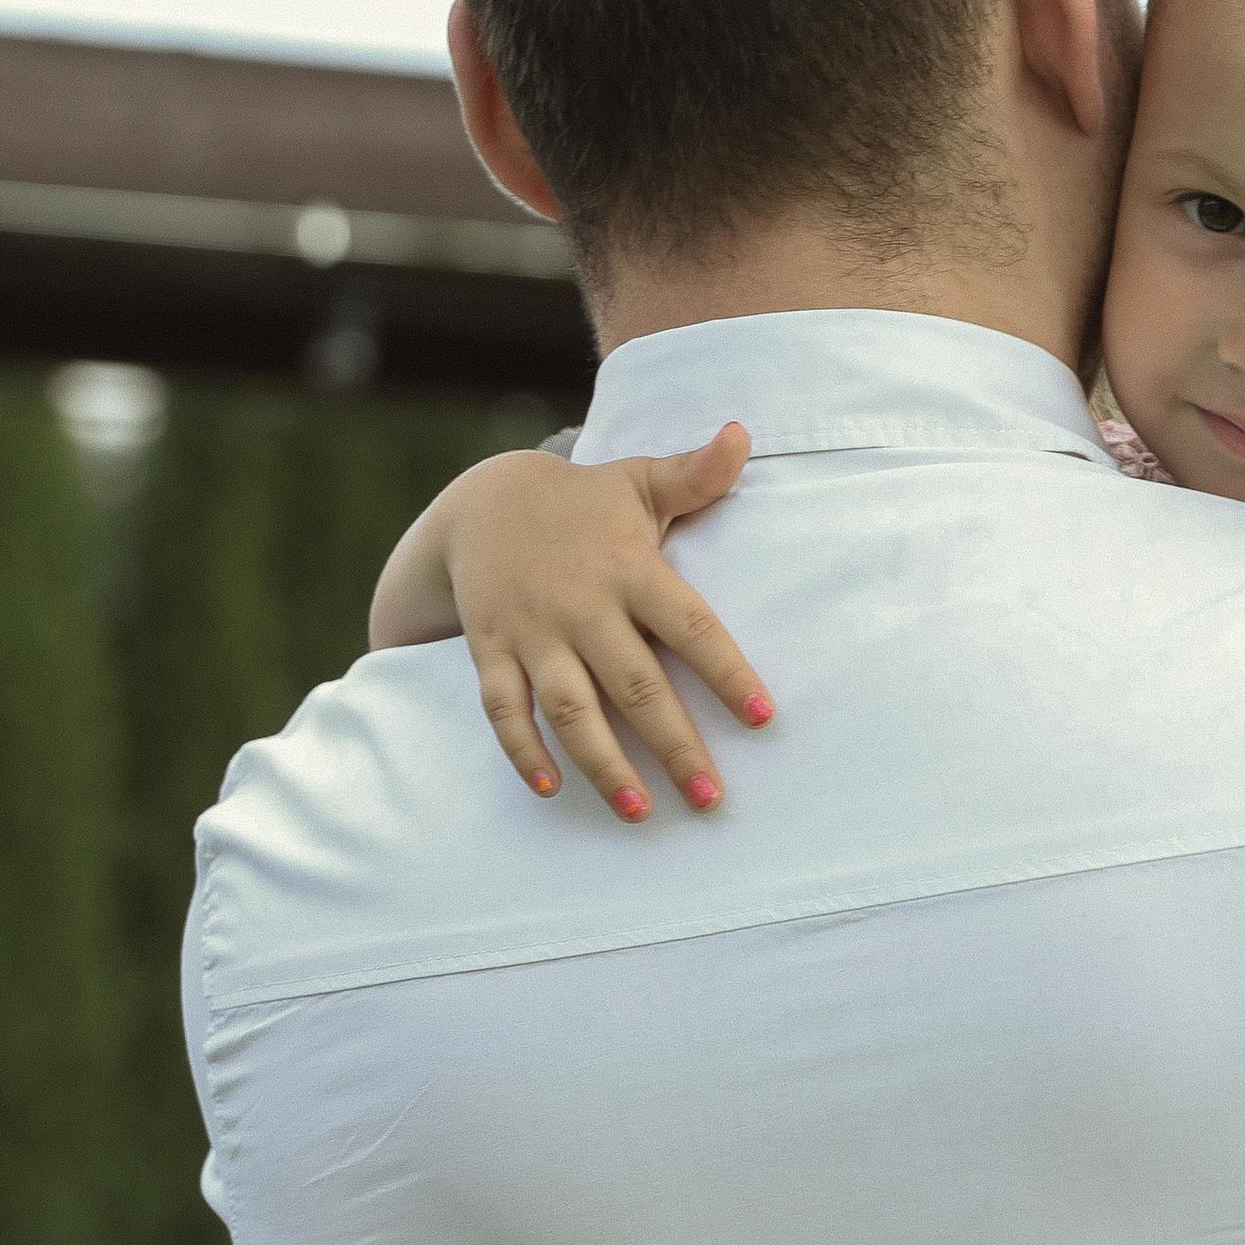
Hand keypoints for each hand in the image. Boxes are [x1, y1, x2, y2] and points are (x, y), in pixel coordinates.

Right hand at [450, 427, 770, 818]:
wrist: (481, 501)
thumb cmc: (583, 503)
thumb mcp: (638, 481)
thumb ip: (695, 474)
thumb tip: (742, 434)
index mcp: (629, 567)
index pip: (689, 625)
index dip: (726, 671)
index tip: (763, 717)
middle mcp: (582, 604)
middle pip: (635, 683)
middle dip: (674, 743)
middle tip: (711, 798)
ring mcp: (533, 631)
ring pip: (570, 707)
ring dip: (604, 763)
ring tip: (641, 811)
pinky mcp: (491, 650)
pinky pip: (503, 708)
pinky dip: (522, 750)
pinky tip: (550, 789)